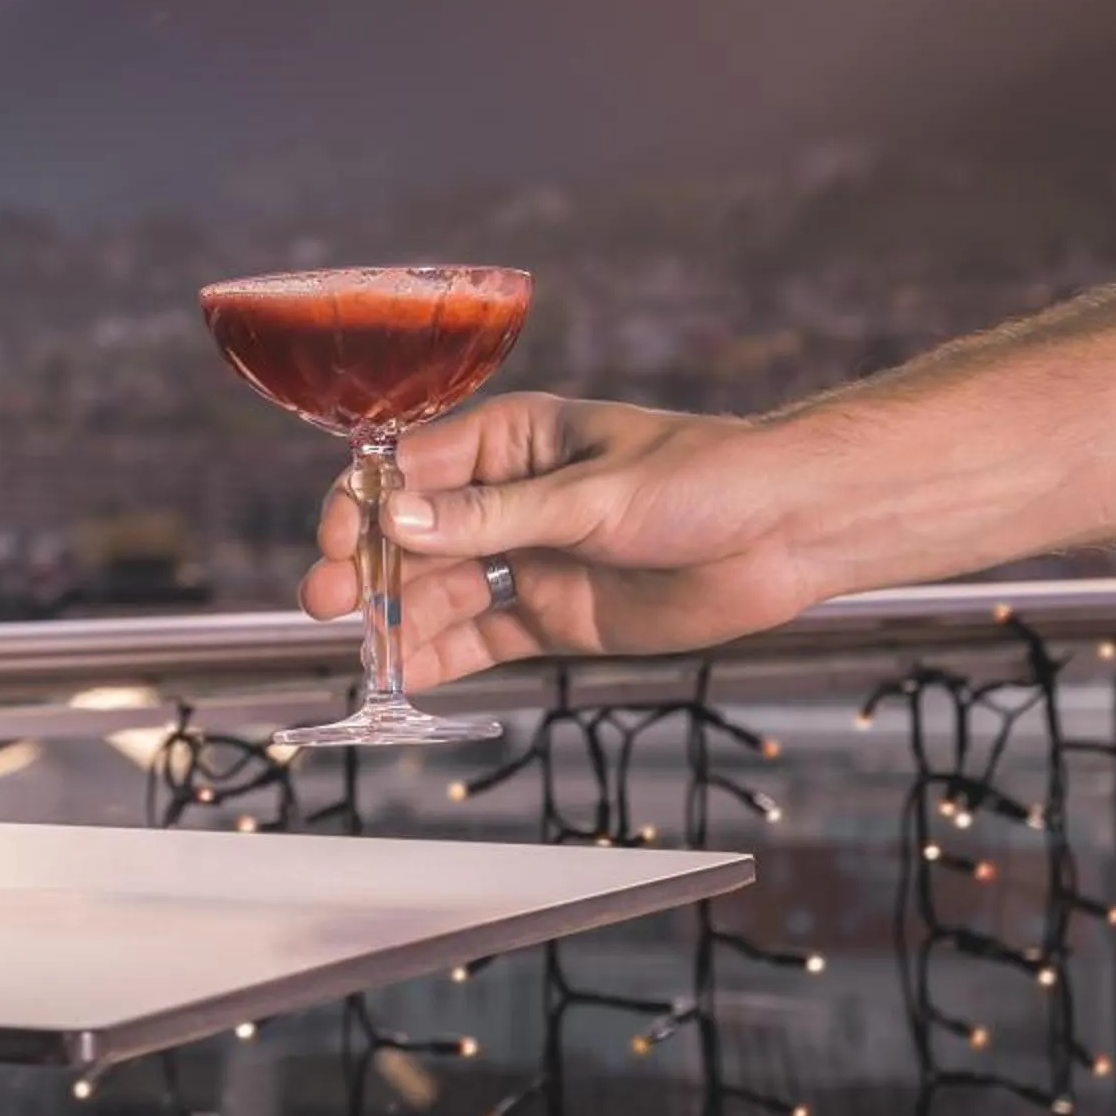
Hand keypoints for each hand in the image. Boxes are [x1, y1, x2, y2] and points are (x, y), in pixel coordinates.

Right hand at [295, 394, 831, 688]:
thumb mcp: (591, 496)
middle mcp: (509, 500)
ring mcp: (529, 561)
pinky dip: (441, 656)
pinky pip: (483, 638)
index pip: (414, 468)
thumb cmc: (703, 481)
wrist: (790, 531)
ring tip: (354, 645)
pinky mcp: (554, 617)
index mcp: (512, 442)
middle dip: (369, 566)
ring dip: (396, 614)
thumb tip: (397, 521)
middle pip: (417, 535)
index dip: (366, 502)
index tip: (335, 538)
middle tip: (325, 600)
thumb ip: (493, 517)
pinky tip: (400, 674)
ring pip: (441, 590)